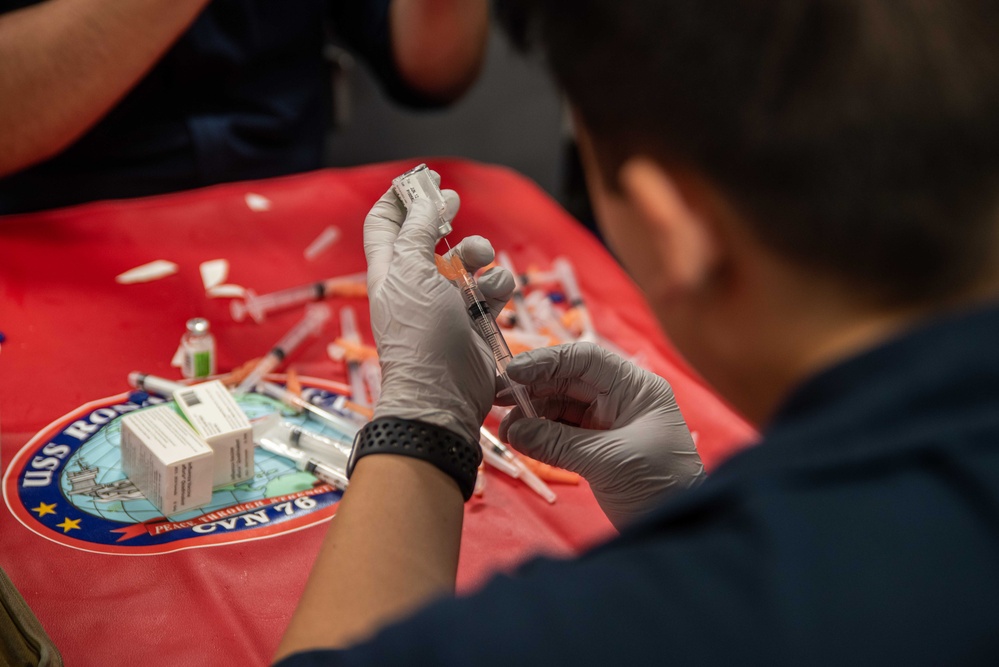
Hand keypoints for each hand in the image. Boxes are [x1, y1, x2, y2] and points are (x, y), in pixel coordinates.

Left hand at [364, 182, 513, 442]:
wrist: (443, 393)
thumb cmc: (419, 334)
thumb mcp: (411, 271)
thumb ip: (419, 227)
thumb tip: (430, 196)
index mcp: (389, 269)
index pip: (385, 222)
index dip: (400, 197)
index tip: (421, 178)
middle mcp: (415, 283)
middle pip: (430, 235)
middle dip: (445, 218)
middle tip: (453, 204)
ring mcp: (446, 302)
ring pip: (468, 259)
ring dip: (478, 253)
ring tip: (479, 262)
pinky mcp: (474, 319)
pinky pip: (491, 288)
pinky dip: (495, 286)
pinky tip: (492, 296)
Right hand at [499, 342, 703, 529]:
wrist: (680, 529)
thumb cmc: (658, 486)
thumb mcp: (607, 461)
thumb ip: (558, 442)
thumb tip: (516, 431)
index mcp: (636, 388)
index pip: (586, 360)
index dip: (547, 361)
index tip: (513, 372)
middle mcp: (621, 398)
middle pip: (568, 380)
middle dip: (532, 388)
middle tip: (496, 396)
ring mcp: (609, 421)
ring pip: (561, 405)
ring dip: (532, 413)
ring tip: (507, 429)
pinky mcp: (598, 446)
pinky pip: (561, 430)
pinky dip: (539, 433)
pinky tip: (520, 439)